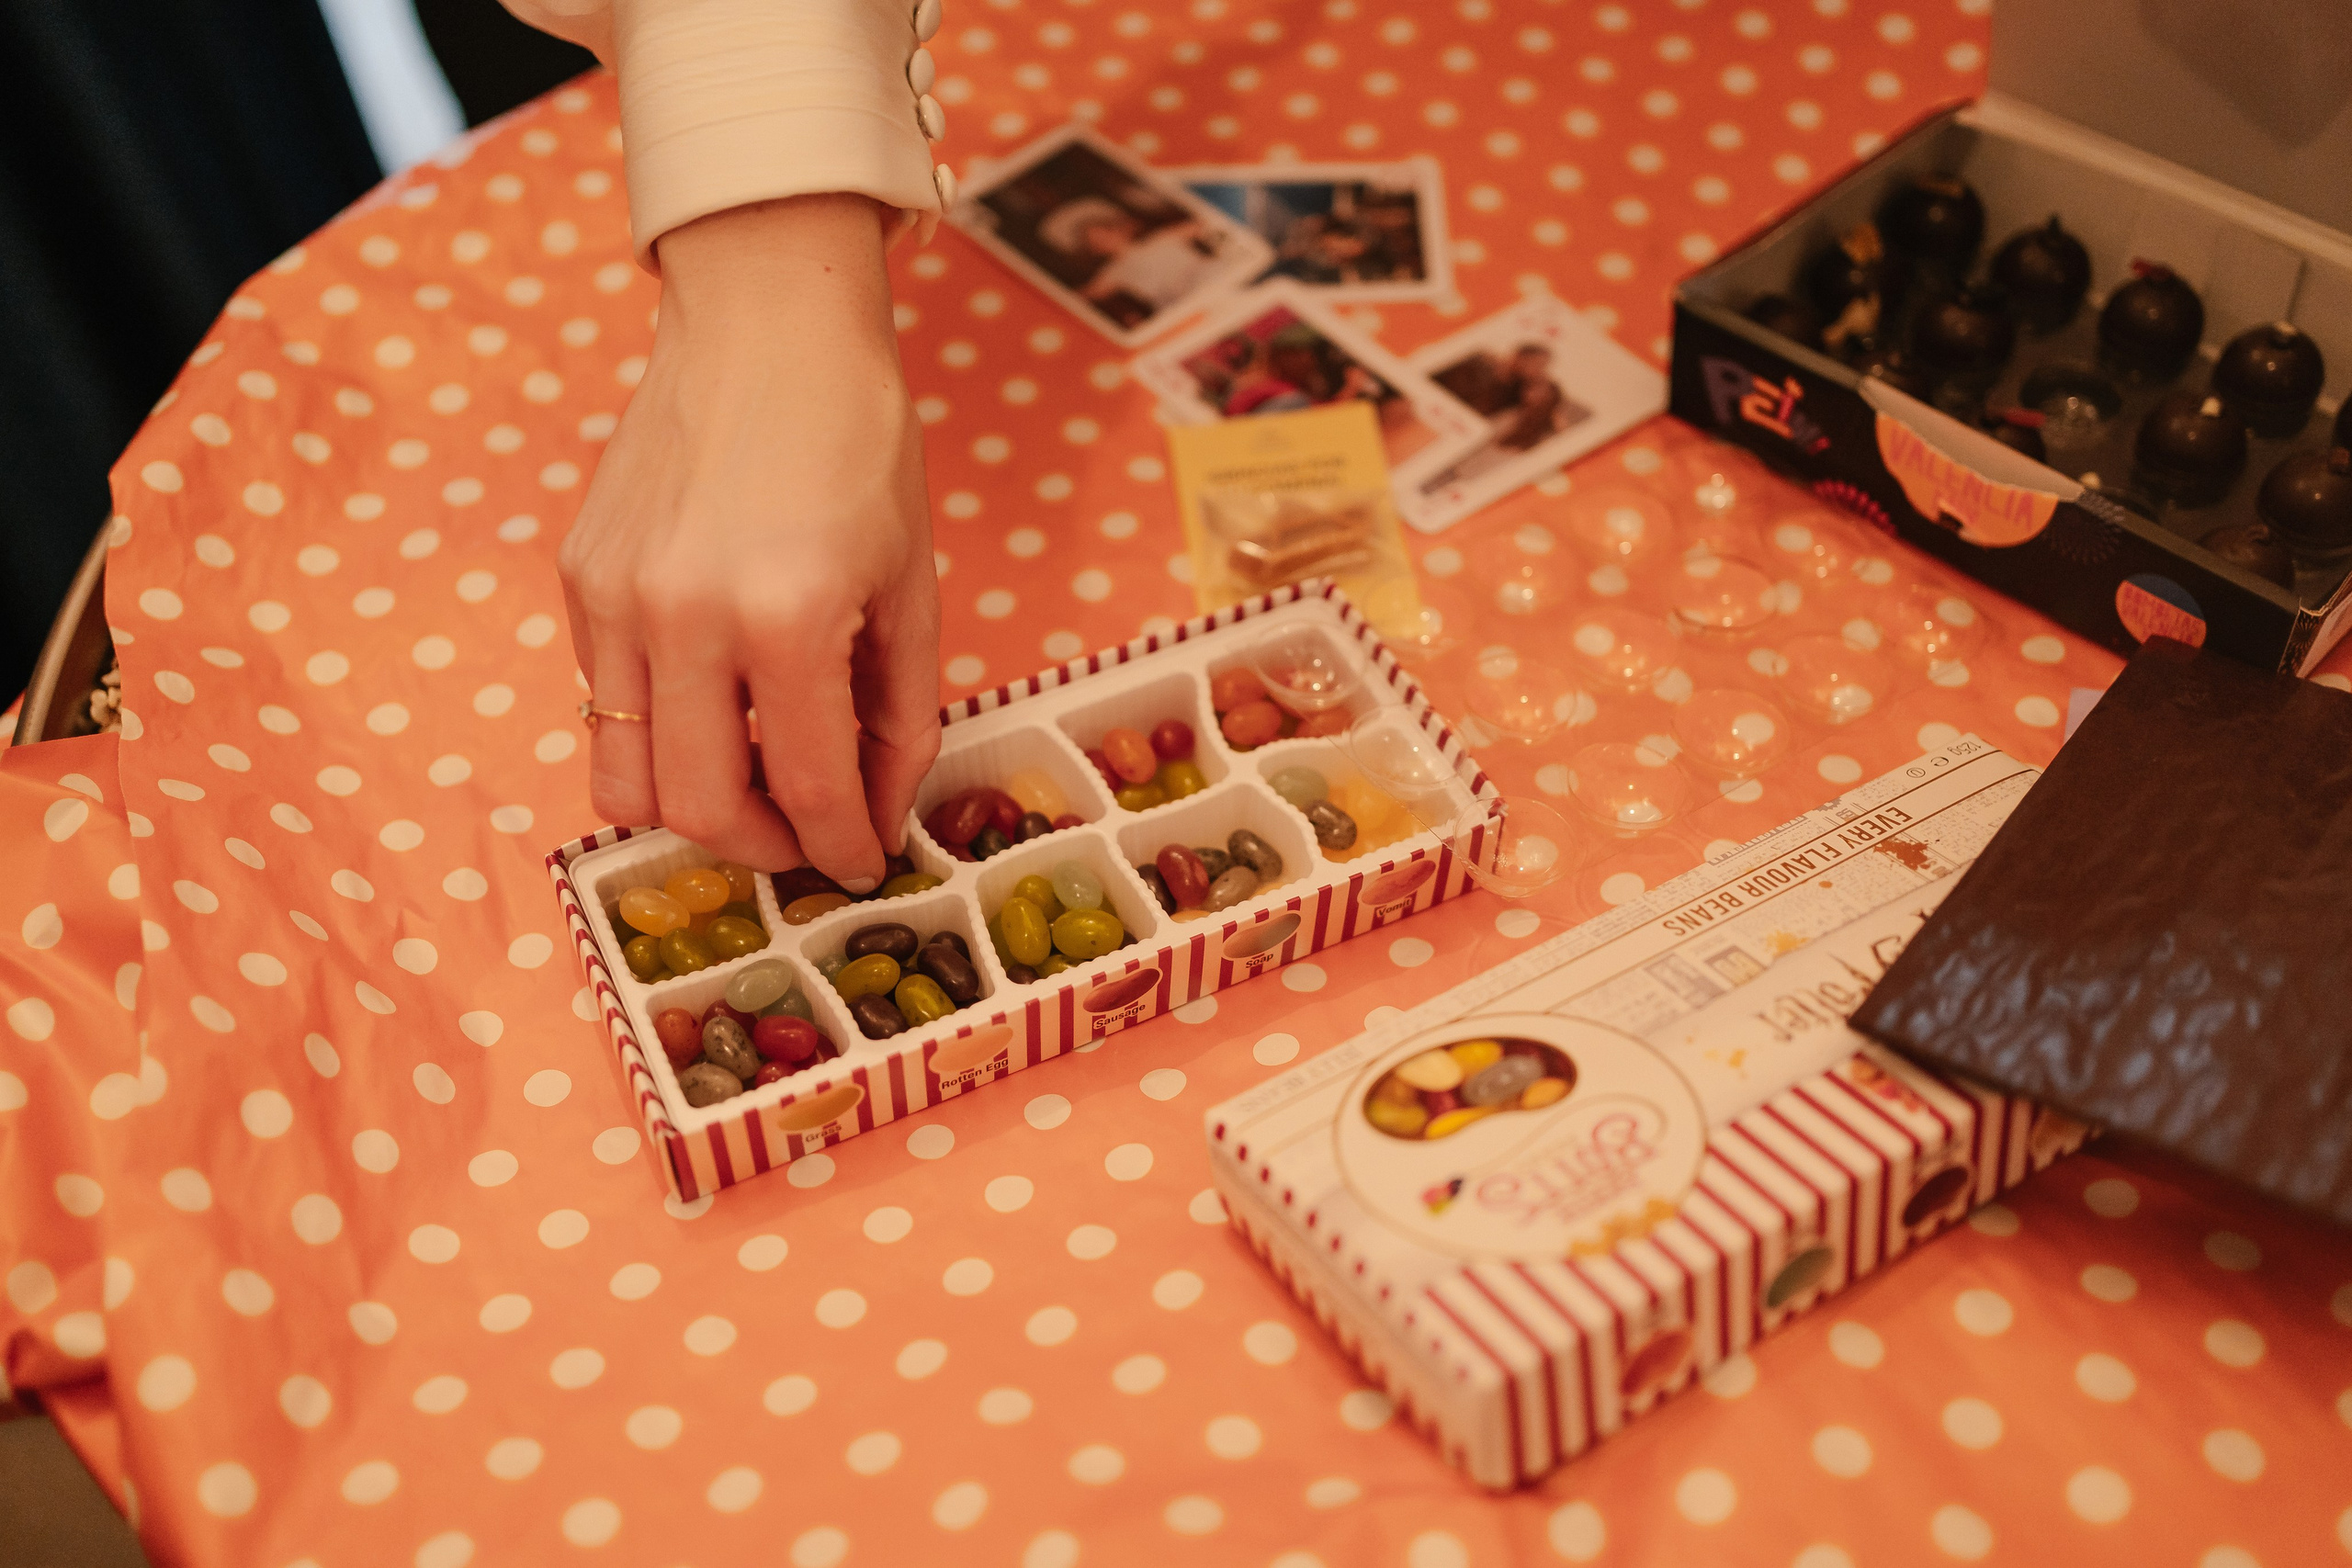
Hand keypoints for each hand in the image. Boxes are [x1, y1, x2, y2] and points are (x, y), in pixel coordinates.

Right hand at [557, 194, 940, 887]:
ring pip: (626, 779)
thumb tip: (877, 817)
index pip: (806, 786)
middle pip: (700, 808)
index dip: (841, 845)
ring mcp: (616, 596)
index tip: (862, 862)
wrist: (766, 324)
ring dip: (695, 809)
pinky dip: (657, 735)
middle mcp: (685, 614)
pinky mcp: (580, 576)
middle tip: (807, 834)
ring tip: (754, 784)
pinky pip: (602, 704)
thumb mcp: (911, 585)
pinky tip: (714, 702)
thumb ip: (898, 717)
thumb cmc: (859, 443)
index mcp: (789, 614)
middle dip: (765, 848)